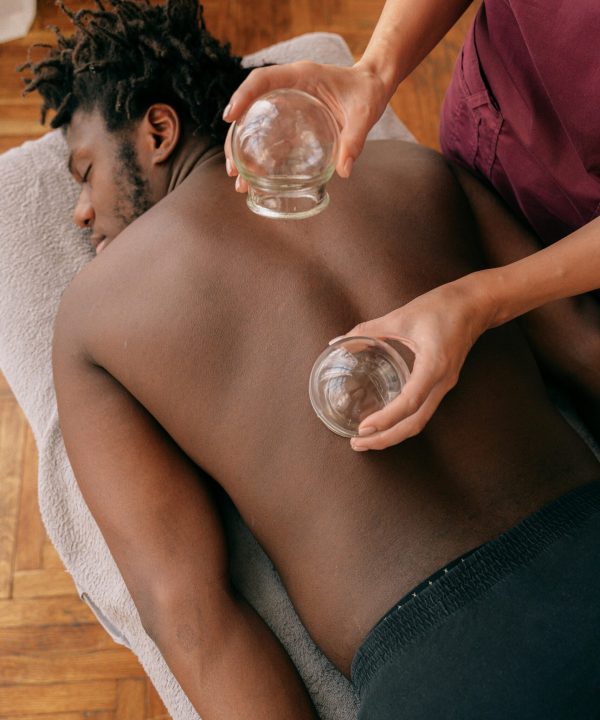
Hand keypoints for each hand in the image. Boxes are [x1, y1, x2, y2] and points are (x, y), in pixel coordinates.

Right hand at [223, 60, 389, 191]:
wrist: (373, 87)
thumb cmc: (367, 94)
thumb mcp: (364, 115)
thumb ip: (355, 139)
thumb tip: (344, 171)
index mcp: (301, 75)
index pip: (262, 79)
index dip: (243, 95)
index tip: (230, 117)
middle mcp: (288, 88)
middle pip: (250, 108)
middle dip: (236, 138)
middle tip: (233, 169)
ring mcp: (287, 104)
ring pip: (255, 125)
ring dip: (242, 152)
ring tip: (239, 181)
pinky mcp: (292, 120)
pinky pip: (269, 136)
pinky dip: (260, 156)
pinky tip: (256, 178)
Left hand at [343, 277, 492, 450]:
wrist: (475, 304)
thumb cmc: (442, 307)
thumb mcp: (401, 316)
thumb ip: (368, 330)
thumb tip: (340, 342)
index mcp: (434, 366)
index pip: (409, 403)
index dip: (386, 419)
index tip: (363, 428)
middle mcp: (442, 382)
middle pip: (414, 424)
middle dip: (386, 439)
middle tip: (357, 444)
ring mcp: (444, 385)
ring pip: (419, 421)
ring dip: (393, 434)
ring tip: (367, 439)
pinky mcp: (442, 383)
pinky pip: (422, 411)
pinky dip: (402, 422)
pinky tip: (384, 421)